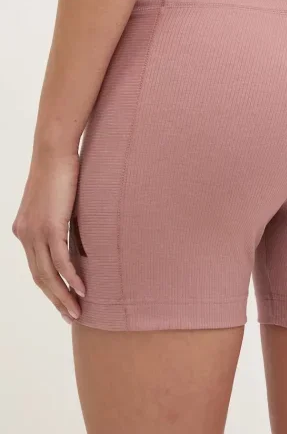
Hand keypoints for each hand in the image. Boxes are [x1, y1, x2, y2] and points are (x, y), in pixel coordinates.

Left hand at [12, 151, 85, 323]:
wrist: (53, 151)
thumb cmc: (60, 172)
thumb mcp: (57, 203)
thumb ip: (60, 223)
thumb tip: (76, 238)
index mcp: (24, 230)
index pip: (36, 267)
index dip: (49, 288)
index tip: (63, 302)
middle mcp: (25, 235)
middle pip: (39, 277)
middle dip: (55, 300)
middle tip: (70, 316)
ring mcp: (35, 232)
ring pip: (47, 274)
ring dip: (63, 296)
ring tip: (78, 311)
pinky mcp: (50, 225)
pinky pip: (60, 260)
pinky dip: (71, 277)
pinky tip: (82, 289)